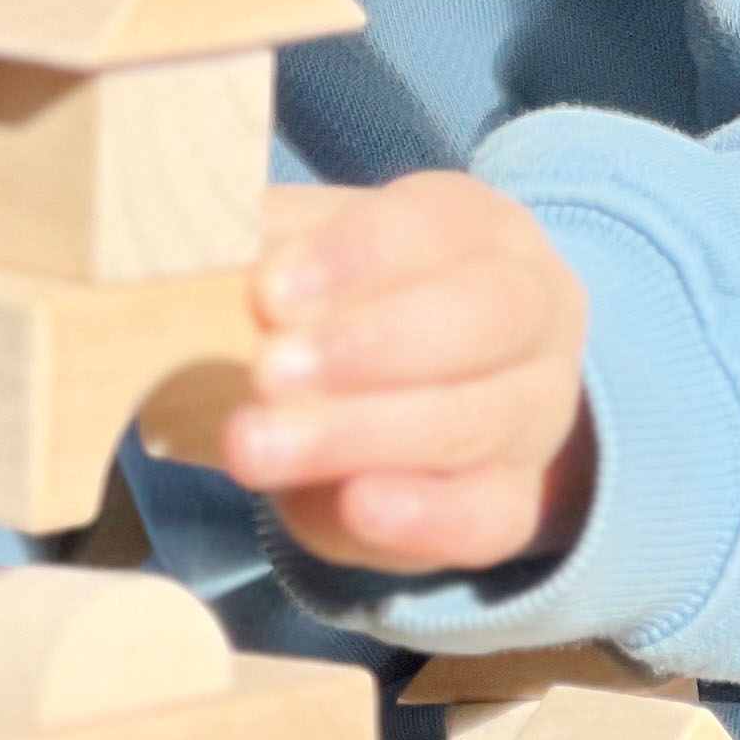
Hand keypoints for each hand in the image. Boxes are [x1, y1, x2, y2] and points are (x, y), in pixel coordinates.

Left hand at [221, 175, 596, 574]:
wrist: (397, 404)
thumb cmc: (344, 310)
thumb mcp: (306, 259)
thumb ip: (268, 248)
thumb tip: (203, 252)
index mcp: (480, 229)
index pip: (436, 224)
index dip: (356, 255)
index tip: (271, 292)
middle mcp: (535, 312)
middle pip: (484, 317)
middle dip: (371, 345)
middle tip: (267, 371)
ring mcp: (536, 412)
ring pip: (475, 420)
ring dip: (360, 434)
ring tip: (255, 446)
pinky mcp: (515, 502)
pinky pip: (487, 514)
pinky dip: (424, 515)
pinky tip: (358, 506)